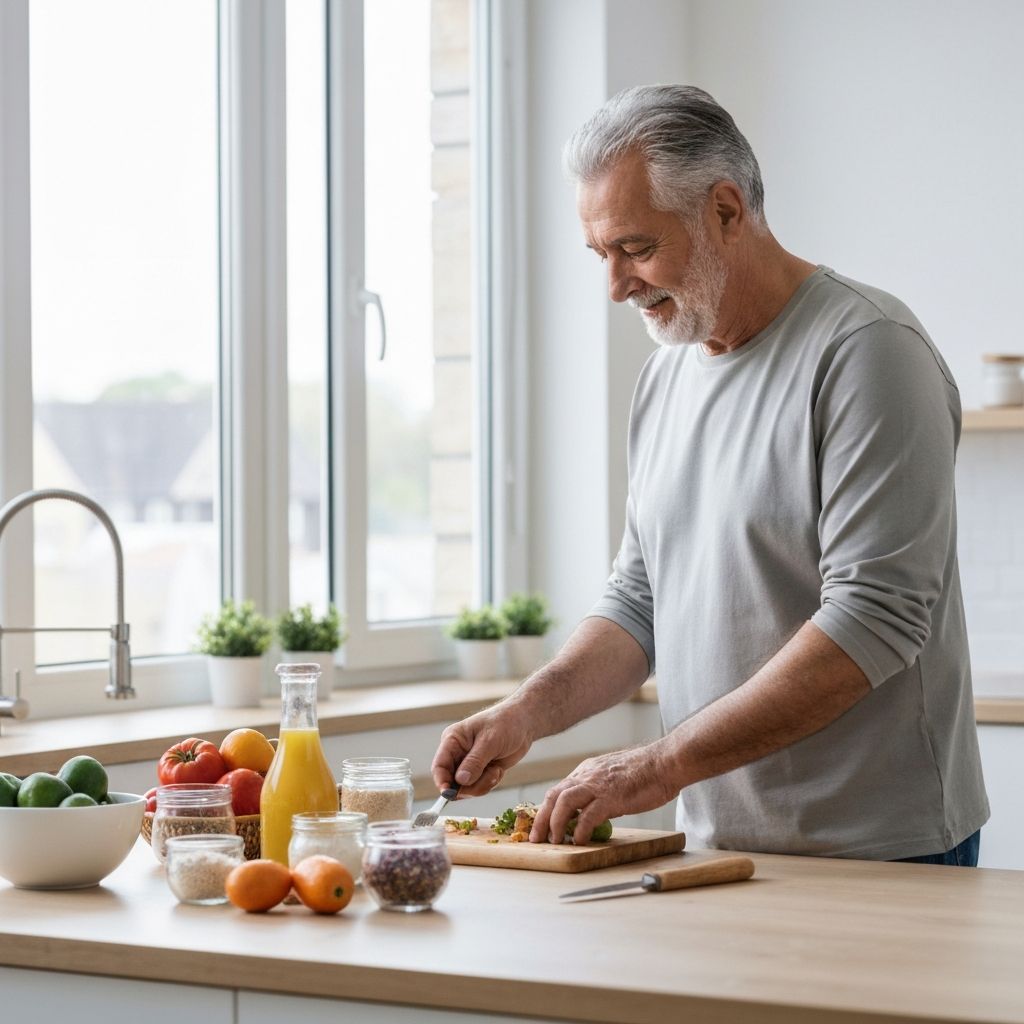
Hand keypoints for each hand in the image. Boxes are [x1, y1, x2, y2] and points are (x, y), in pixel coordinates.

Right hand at [430, 703, 533, 797]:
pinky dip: (490, 782)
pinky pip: (480, 787)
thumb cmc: (505, 723)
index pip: (439, 766)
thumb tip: (460, 781)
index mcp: (453, 741)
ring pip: (467, 788)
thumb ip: (474, 762)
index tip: (450, 794)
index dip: (442, 782)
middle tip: (489, 777)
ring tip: (496, 770)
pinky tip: (499, 769)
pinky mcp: (480, 772)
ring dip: (483, 784)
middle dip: (470, 786)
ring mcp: (469, 765)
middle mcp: (457, 754)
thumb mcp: (489, 741)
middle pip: (452, 782)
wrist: (524, 724)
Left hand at [530, 741, 677, 844]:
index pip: (558, 790)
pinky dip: (580, 829)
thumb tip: (590, 811)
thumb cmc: (646, 772)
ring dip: (554, 823)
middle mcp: (587, 776)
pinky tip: (579, 841)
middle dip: (541, 818)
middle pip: (553, 795)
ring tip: (553, 841)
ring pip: (563, 802)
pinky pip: (588, 814)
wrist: (665, 762)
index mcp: (587, 771)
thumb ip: (599, 791)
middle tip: (536, 838)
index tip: (541, 825)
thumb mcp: (614, 778)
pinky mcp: (612, 797)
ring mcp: (598, 785)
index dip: (546, 809)